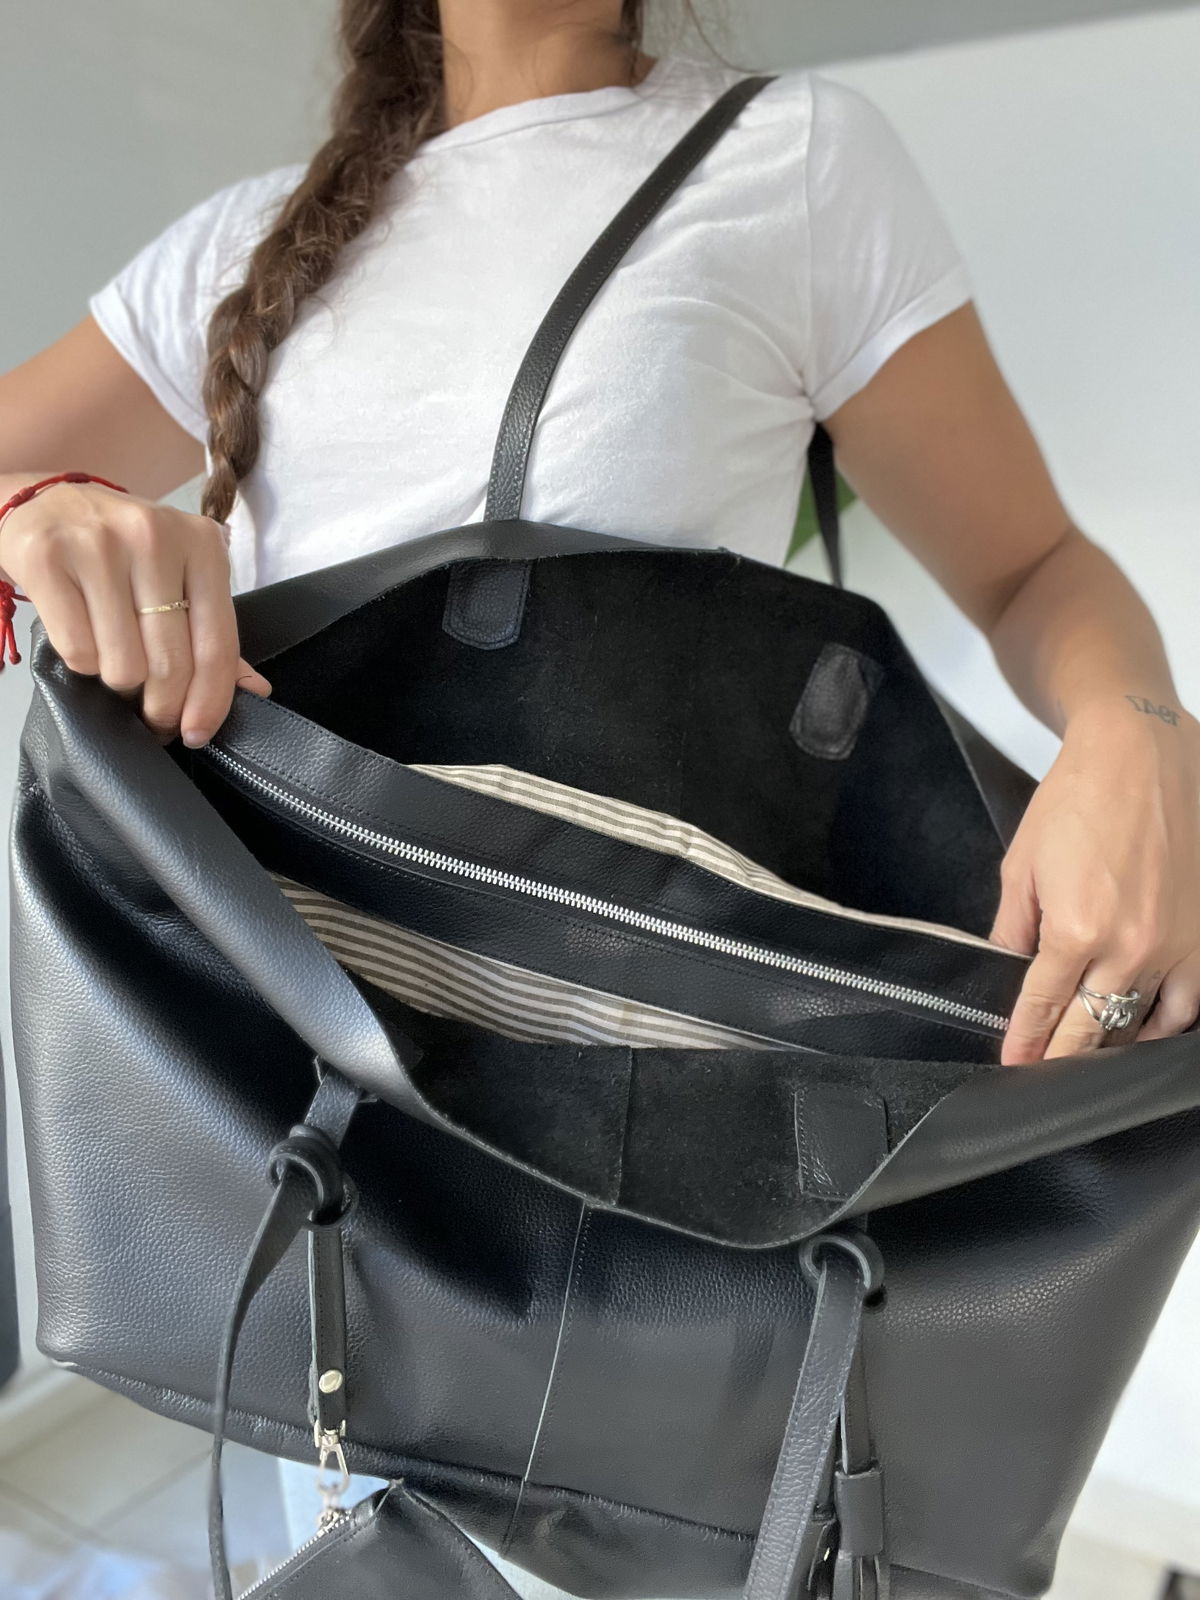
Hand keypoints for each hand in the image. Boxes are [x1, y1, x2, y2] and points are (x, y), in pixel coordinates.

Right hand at [0, 478, 270, 745]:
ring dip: (118, 682)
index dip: (210, 701)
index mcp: (201, 543)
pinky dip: (82, 664)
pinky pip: (77, 651)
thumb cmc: (121, 549)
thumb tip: (256, 691)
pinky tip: (83, 638)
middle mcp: (154, 537)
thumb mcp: (178, 576)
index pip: (217, 644)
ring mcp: (99, 544)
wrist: (44, 503)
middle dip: (162, 706)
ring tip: (114, 660)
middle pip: (171, 663)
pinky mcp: (47, 559)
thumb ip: (213, 632)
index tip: (197, 733)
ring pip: (123, 665)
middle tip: (152, 715)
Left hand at [990, 698, 1199, 1062]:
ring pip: (1145, 1025)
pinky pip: (1191, 1002)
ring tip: (1090, 1055)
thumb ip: (1014, 927)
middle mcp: (1130, 947)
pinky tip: (1147, 1028)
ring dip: (1114, 1045)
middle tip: (1043, 1073)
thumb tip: (1011, 968)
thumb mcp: (1022, 865)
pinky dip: (1167, 1023)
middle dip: (1062, 1057)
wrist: (1140, 754)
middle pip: (1093, 1030)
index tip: (1014, 1062)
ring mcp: (1175, 945)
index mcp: (1076, 930)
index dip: (1026, 1042)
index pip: (1044, 1008)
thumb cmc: (1077, 799)